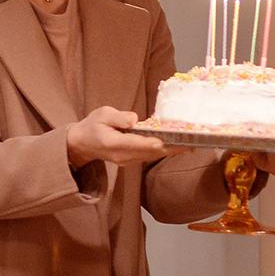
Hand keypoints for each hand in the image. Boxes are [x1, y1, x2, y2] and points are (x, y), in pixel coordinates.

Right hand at [66, 106, 183, 166]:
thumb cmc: (92, 126)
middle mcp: (122, 155)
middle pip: (149, 152)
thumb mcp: (101, 114)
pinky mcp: (131, 160)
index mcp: (112, 143)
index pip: (134, 144)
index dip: (150, 143)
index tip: (164, 141)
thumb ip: (118, 117)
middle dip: (170, 148)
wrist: (83, 144)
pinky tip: (177, 146)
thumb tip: (134, 120)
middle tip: (191, 143)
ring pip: (152, 156)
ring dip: (171, 151)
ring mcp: (127, 160)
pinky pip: (150, 156)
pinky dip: (164, 151)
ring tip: (191, 144)